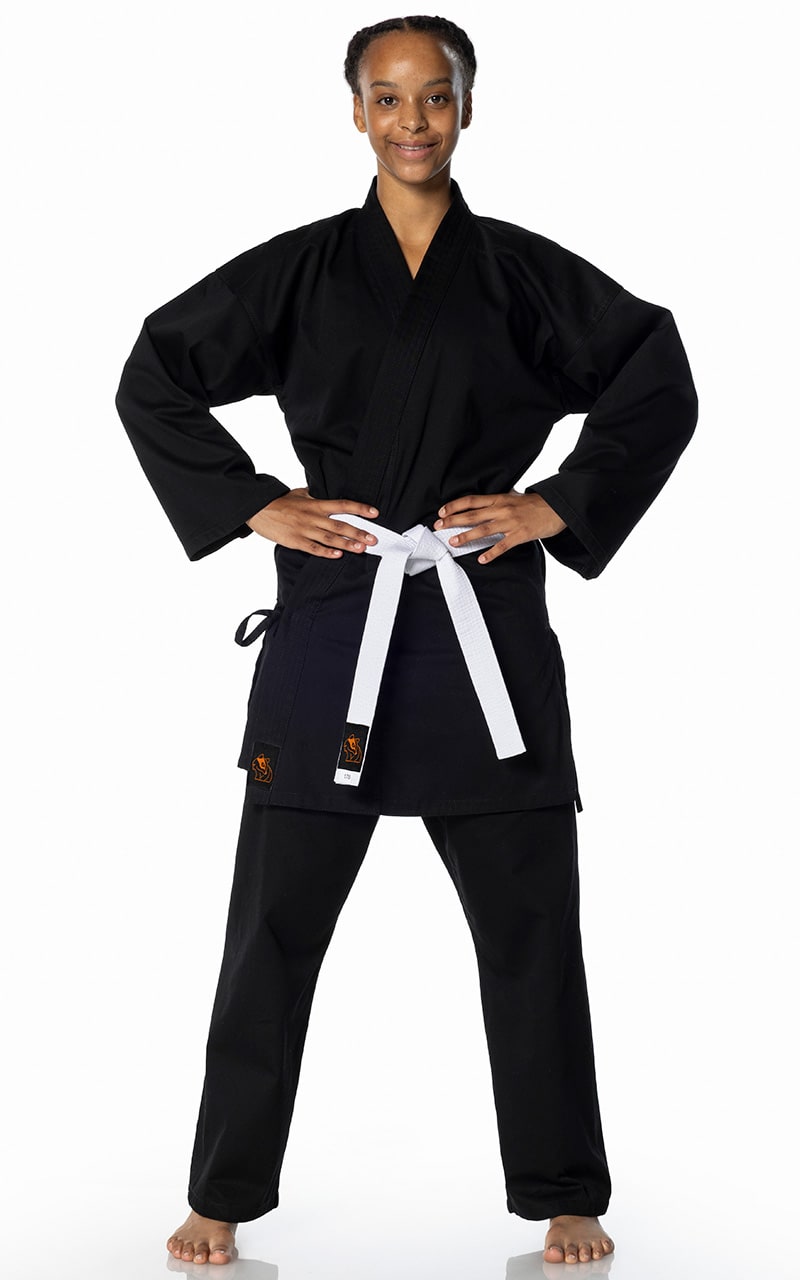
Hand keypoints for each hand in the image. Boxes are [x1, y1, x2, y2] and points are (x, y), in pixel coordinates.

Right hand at [246, 487, 380, 557]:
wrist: (258, 508)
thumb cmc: (279, 502)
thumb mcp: (299, 493)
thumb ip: (314, 495)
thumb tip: (324, 492)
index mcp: (316, 504)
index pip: (342, 505)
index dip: (360, 509)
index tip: (374, 513)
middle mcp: (313, 516)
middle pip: (340, 525)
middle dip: (358, 532)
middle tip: (373, 539)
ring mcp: (304, 529)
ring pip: (329, 538)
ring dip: (346, 544)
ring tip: (361, 549)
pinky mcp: (295, 540)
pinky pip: (313, 548)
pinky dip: (325, 552)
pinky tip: (337, 555)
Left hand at [433, 490, 566, 564]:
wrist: (558, 506)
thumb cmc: (535, 503)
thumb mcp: (514, 497)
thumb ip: (498, 501)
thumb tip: (483, 504)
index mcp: (499, 498)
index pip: (471, 500)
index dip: (455, 506)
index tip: (441, 512)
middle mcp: (502, 508)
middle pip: (473, 514)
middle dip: (453, 520)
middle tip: (439, 527)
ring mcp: (511, 522)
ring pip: (484, 529)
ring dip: (467, 536)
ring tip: (453, 542)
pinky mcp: (521, 534)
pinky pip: (503, 545)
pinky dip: (491, 552)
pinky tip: (482, 559)